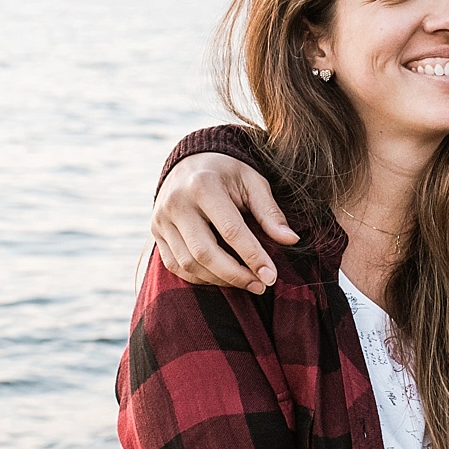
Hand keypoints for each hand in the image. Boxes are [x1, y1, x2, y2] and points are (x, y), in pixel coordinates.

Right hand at [152, 153, 297, 293]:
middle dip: (236, 275)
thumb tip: (291, 240)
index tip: (271, 276)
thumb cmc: (228, 173)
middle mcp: (176, 203)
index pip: (230, 230)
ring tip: (246, 282)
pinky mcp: (156, 233)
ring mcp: (161, 219)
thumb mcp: (253, 182)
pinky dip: (200, 277)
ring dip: (220, 280)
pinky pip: (176, 266)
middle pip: (205, 253)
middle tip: (261, 286)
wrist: (190, 162)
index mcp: (203, 185)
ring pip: (189, 264)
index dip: (253, 256)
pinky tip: (222, 277)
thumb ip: (270, 212)